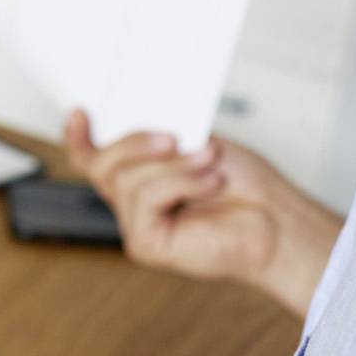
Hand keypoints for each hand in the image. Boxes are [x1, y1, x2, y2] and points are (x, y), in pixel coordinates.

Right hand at [65, 111, 341, 317]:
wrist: (276, 220)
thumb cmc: (244, 186)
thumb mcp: (195, 143)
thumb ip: (159, 138)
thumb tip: (135, 123)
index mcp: (142, 174)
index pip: (92, 159)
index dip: (78, 137)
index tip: (83, 111)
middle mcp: (134, 201)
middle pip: (99, 164)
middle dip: (133, 141)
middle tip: (173, 136)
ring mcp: (137, 223)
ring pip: (127, 178)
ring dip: (174, 164)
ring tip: (210, 162)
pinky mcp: (146, 244)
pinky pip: (146, 198)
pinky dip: (181, 183)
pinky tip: (210, 183)